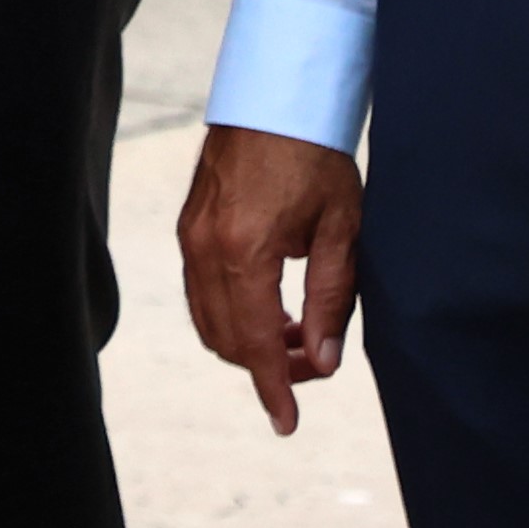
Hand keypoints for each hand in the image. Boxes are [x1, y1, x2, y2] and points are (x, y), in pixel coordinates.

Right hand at [178, 123, 367, 436]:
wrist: (273, 104)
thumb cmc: (314, 161)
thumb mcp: (341, 233)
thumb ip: (331, 301)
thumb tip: (323, 361)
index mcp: (242, 251)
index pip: (254, 342)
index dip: (274, 388)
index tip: (287, 424)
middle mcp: (203, 249)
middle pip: (224, 339)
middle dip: (267, 367)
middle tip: (315, 367)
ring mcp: (188, 238)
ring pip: (208, 320)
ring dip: (248, 343)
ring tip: (297, 338)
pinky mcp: (187, 229)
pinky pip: (201, 293)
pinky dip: (232, 315)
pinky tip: (271, 309)